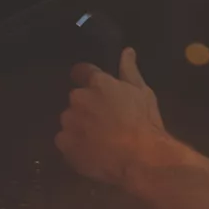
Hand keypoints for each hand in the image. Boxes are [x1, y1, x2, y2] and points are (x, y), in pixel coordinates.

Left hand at [56, 48, 172, 187]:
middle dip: (87, 106)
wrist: (139, 158)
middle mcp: (78, 98)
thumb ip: (129, 70)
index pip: (81, 71)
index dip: (85, 78)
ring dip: (79, 125)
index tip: (93, 88)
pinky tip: (91, 151)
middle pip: (77, 99)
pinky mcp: (64, 144)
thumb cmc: (144, 122)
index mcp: (97, 83)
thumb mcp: (143, 92)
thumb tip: (126, 51)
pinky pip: (65, 141)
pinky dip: (74, 144)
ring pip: (70, 120)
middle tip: (104, 120)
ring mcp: (69, 122)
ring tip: (98, 139)